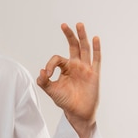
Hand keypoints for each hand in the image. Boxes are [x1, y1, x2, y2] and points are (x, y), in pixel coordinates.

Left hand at [36, 23, 100, 137]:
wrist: (77, 112)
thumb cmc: (65, 100)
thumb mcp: (51, 90)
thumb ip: (44, 82)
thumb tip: (40, 71)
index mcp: (65, 68)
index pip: (57, 59)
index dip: (50, 65)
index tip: (46, 75)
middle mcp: (76, 65)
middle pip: (73, 46)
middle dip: (69, 35)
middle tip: (64, 25)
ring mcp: (86, 68)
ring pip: (84, 49)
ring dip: (82, 37)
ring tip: (79, 24)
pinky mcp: (94, 74)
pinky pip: (96, 59)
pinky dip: (96, 49)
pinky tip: (95, 38)